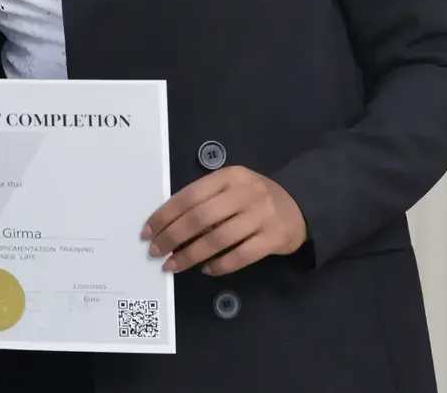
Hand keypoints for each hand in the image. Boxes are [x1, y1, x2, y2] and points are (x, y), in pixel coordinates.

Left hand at [142, 166, 305, 275]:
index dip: (165, 215)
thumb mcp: (230, 187)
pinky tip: (206, 270)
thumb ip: (206, 199)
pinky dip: (220, 265)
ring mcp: (260, 216)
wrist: (299, 206)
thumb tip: (169, 225)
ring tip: (173, 265)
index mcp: (228, 176)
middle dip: (173, 237)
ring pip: (218, 239)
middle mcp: (244, 193)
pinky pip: (241, 256)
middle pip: (200, 217)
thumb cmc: (253, 197)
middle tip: (156, 252)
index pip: (188, 195)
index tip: (148, 231)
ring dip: (190, 255)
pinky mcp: (273, 239)